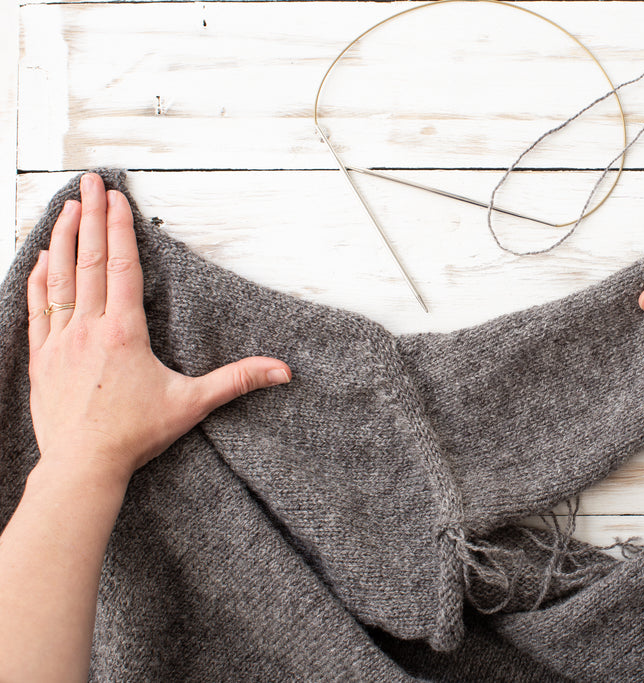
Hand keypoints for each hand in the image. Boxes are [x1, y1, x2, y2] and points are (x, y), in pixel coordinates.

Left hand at [25, 172, 292, 485]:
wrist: (82, 466)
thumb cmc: (134, 435)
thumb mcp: (192, 404)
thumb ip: (237, 381)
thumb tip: (282, 371)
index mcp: (124, 333)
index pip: (121, 267)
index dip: (118, 228)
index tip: (115, 198)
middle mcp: (88, 329)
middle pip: (88, 260)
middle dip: (88, 217)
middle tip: (88, 183)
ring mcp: (60, 341)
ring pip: (59, 277)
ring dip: (61, 239)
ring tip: (65, 207)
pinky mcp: (42, 356)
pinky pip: (37, 307)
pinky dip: (39, 279)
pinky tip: (42, 258)